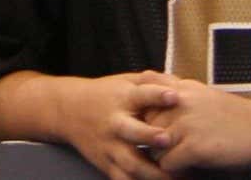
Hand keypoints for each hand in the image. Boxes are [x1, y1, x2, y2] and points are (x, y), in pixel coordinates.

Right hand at [46, 72, 178, 179]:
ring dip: (152, 173)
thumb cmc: (105, 95)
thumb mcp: (124, 81)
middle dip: (149, 136)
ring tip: (176, 178)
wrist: (68, 111)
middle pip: (131, 131)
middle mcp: (115, 123)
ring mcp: (110, 146)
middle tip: (167, 139)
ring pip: (130, 163)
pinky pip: (123, 179)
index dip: (157, 95)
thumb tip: (181, 84)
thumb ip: (152, 82)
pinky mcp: (106, 164)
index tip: (174, 96)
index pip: (140, 94)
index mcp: (121, 99)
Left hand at [140, 78, 250, 171]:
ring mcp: (186, 124)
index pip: (142, 98)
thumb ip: (176, 90)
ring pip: (153, 147)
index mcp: (180, 88)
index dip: (146, 117)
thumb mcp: (202, 93)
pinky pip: (167, 164)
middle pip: (144, 125)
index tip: (152, 128)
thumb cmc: (236, 115)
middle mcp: (179, 102)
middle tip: (166, 150)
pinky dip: (175, 171)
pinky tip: (189, 169)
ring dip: (163, 157)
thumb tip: (148, 85)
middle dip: (152, 139)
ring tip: (177, 162)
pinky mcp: (194, 147)